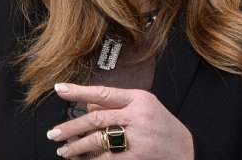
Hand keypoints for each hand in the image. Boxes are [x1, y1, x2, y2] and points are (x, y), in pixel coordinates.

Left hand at [46, 84, 192, 158]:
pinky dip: (92, 159)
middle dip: (71, 127)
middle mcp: (138, 115)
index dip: (78, 91)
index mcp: (138, 98)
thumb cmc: (161, 125)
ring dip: (76, 146)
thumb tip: (87, 106)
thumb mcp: (143, 106)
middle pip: (95, 118)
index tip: (59, 89)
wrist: (187, 150)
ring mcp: (138, 137)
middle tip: (53, 133)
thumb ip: (116, 104)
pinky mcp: (138, 157)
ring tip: (64, 150)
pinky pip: (108, 158)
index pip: (102, 92)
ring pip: (98, 139)